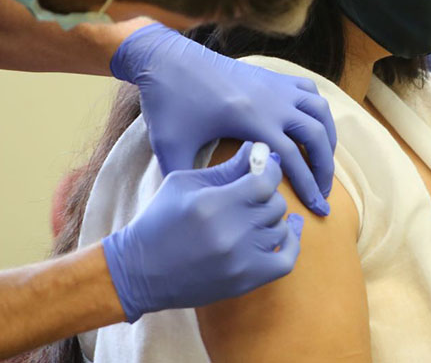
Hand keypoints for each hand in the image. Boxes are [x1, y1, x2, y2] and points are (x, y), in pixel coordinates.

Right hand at [101, 142, 303, 319]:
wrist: (139, 270)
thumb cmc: (159, 220)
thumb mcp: (185, 183)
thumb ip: (226, 168)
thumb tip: (259, 150)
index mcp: (213, 204)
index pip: (265, 181)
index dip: (269, 171)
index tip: (264, 168)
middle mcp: (230, 233)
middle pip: (275, 204)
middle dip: (267, 194)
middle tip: (253, 192)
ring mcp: (240, 260)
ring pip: (280, 228)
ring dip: (272, 218)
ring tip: (256, 213)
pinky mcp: (245, 281)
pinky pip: (287, 260)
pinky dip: (291, 243)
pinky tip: (286, 229)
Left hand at [111, 23, 335, 215]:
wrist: (166, 59)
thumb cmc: (168, 103)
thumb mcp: (171, 147)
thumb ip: (186, 180)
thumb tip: (197, 210)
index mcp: (252, 120)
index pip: (294, 159)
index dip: (310, 187)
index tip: (319, 208)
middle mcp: (272, 100)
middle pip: (317, 136)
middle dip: (325, 168)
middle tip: (322, 192)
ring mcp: (275, 85)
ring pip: (320, 111)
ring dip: (327, 138)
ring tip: (323, 161)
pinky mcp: (271, 75)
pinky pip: (309, 90)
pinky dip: (317, 110)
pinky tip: (311, 125)